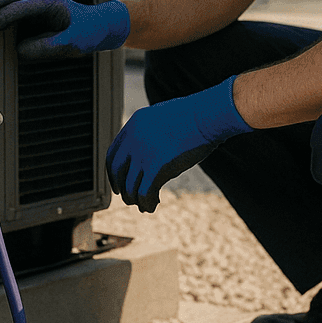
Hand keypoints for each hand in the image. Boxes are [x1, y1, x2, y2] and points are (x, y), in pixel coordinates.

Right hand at [0, 0, 129, 59]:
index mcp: (52, 3)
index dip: (6, 15)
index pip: (23, 6)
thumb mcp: (71, 44)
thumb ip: (46, 47)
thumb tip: (21, 51)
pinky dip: (0, 9)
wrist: (102, 26)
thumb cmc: (90, 31)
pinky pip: (14, 7)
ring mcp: (38, 3)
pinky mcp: (35, 11)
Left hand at [105, 76, 251, 212]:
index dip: (113, 173)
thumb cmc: (194, 117)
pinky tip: (153, 206)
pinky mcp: (157, 167)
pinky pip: (144, 193)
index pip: (112, 154)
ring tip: (145, 205)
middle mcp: (133, 139)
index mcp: (134, 125)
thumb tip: (149, 158)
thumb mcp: (163, 121)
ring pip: (130, 186)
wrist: (209, 116)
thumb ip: (150, 136)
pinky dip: (146, 203)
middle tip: (128, 198)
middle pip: (116, 171)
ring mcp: (144, 153)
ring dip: (135, 199)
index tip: (118, 183)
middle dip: (121, 188)